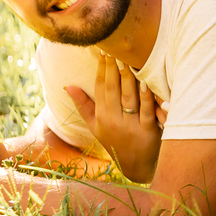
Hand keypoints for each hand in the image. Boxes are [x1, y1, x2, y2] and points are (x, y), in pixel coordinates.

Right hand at [65, 52, 162, 183]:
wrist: (137, 167)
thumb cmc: (115, 141)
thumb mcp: (95, 126)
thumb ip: (83, 105)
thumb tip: (67, 86)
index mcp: (101, 117)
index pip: (100, 88)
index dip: (101, 69)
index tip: (103, 51)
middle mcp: (113, 121)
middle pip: (112, 90)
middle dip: (112, 68)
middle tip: (114, 48)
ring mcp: (130, 126)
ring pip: (127, 98)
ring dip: (127, 78)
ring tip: (127, 59)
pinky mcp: (147, 131)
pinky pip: (146, 110)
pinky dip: (146, 96)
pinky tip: (146, 81)